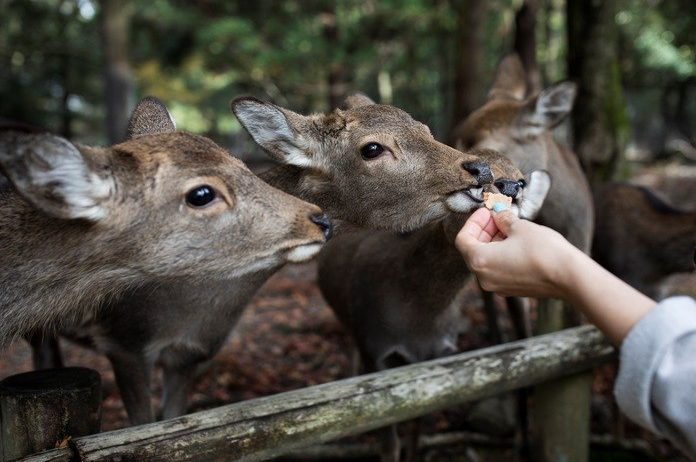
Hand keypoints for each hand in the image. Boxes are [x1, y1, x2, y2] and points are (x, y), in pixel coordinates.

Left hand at [455, 207, 580, 298]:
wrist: (569, 276)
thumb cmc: (543, 251)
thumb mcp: (520, 227)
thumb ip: (503, 219)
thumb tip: (498, 214)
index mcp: (479, 261)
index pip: (463, 239)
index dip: (473, 222)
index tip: (486, 211)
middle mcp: (484, 278)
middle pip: (472, 250)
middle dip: (484, 230)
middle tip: (497, 216)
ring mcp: (497, 286)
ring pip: (486, 260)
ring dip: (493, 241)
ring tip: (509, 226)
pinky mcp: (511, 289)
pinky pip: (497, 269)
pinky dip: (501, 254)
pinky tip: (516, 242)